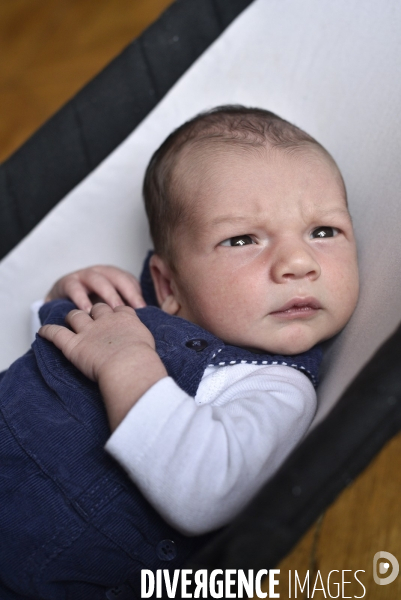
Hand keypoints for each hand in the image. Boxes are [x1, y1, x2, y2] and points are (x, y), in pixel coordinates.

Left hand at [39, 303, 166, 429]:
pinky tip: (42, 331)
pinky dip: (48, 331)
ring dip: (72, 317)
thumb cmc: (143, 359)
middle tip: (92, 317)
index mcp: (125, 318)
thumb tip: (145, 353)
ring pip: (76, 316)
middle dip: (94, 311)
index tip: (114, 316)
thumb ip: (142, 341)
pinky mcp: (73, 344)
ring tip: (69, 320)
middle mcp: (106, 320)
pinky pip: (56, 333)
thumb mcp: (149, 345)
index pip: (118, 308)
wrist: (129, 365)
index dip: (115, 312)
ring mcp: (88, 331)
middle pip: (97, 308)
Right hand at [45, 265, 145, 311]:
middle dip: (125, 291)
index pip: (129, 280)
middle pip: (117, 277)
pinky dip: (80, 298)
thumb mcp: (109, 306)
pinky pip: (75, 287)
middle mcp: (101, 272)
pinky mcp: (67, 282)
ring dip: (106, 293)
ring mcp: (83, 275)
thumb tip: (144, 323)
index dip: (136, 293)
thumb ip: (125, 311)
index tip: (143, 309)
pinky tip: (86, 311)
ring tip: (112, 310)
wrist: (61, 303)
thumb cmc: (92, 306)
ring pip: (97, 280)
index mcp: (114, 276)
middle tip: (132, 309)